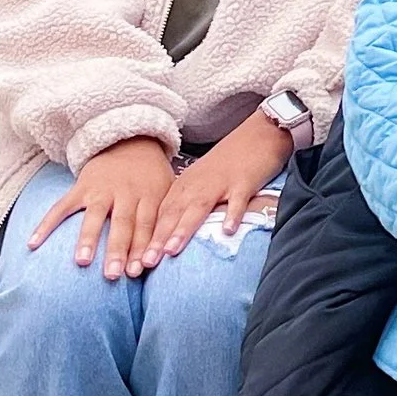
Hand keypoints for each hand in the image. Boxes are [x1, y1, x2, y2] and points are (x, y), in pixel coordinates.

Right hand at [28, 135, 174, 281]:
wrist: (131, 141)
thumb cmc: (151, 176)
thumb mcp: (166, 191)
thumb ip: (164, 219)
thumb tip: (164, 254)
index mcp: (150, 194)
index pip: (146, 225)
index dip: (142, 248)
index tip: (137, 272)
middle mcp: (125, 191)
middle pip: (122, 223)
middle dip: (117, 250)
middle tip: (113, 275)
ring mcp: (101, 189)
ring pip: (94, 215)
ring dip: (88, 238)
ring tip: (81, 262)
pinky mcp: (80, 186)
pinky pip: (61, 207)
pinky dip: (47, 224)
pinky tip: (33, 244)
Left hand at [141, 110, 292, 265]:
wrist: (260, 133)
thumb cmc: (232, 161)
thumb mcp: (203, 179)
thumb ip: (189, 202)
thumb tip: (172, 233)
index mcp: (186, 184)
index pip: (162, 213)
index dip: (148, 237)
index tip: (136, 260)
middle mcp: (198, 184)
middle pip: (175, 212)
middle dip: (158, 239)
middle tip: (145, 262)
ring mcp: (222, 182)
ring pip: (199, 206)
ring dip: (184, 228)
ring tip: (172, 250)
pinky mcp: (245, 181)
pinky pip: (238, 200)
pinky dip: (232, 214)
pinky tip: (227, 231)